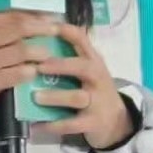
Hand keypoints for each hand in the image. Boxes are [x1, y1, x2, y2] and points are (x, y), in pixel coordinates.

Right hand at [0, 11, 60, 106]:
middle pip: (19, 30)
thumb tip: (36, 16)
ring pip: (21, 52)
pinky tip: (34, 71)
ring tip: (46, 54)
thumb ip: (2, 24)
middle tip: (55, 31)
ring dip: (39, 53)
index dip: (34, 15)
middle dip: (41, 29)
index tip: (50, 17)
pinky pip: (17, 74)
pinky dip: (29, 71)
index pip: (12, 16)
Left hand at [32, 23, 133, 149]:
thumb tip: (38, 37)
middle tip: (39, 66)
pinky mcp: (93, 122)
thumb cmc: (95, 88)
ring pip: (76, 97)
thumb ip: (70, 55)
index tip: (46, 27)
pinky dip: (53, 125)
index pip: (82, 40)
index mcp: (93, 60)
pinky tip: (35, 125)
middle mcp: (97, 77)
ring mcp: (97, 101)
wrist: (117, 121)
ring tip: (35, 97)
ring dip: (55, 97)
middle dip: (60, 66)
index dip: (66, 31)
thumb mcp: (88, 68)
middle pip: (82, 67)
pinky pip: (71, 124)